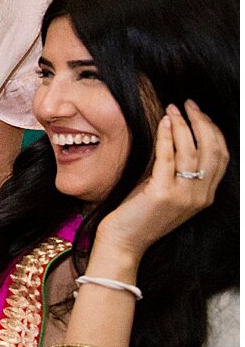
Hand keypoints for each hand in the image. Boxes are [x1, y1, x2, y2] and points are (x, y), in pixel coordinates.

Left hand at [95, 101, 228, 260]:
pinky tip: (163, 123)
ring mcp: (184, 196)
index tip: (199, 113)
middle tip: (188, 105)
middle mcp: (200, 196)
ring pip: (193, 152)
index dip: (213, 131)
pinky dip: (168, 137)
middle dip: (202, 122)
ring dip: (183, 126)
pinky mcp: (163, 194)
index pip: (221, 156)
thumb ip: (176, 170)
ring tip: (172, 109)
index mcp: (205, 195)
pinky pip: (169, 158)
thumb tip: (176, 134)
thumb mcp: (167, 190)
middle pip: (212, 150)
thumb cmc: (140, 213)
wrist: (124, 242)